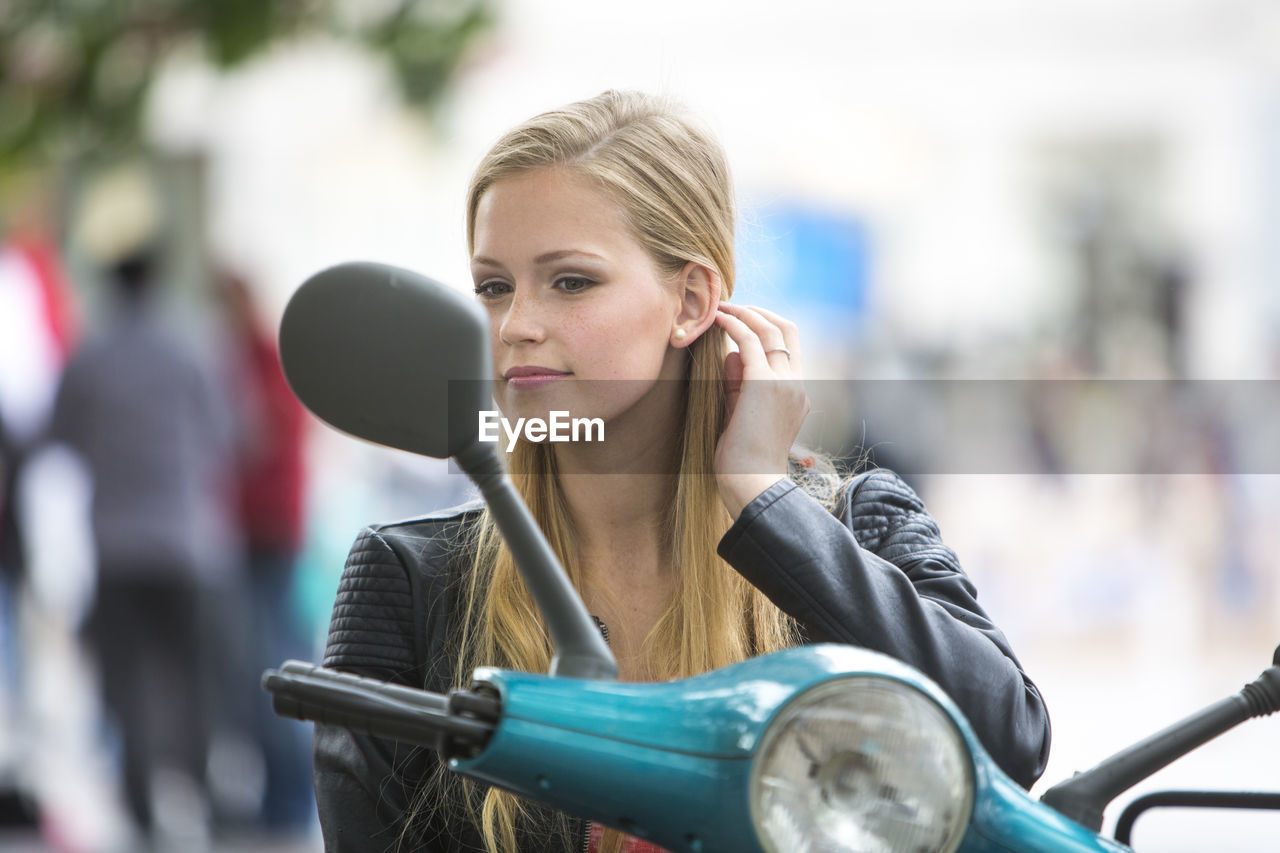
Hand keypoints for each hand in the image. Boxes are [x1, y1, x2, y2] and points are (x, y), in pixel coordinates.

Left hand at [712, 304, 808, 518]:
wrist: (752, 485)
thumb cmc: (743, 462)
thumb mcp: (740, 416)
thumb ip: (737, 386)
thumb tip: (729, 356)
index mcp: (798, 394)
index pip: (791, 347)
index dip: (768, 327)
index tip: (743, 320)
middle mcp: (797, 384)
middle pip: (787, 329)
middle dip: (759, 312)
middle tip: (732, 306)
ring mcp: (783, 382)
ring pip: (770, 329)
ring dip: (744, 313)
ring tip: (720, 307)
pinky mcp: (763, 383)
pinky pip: (748, 341)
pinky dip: (733, 324)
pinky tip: (716, 319)